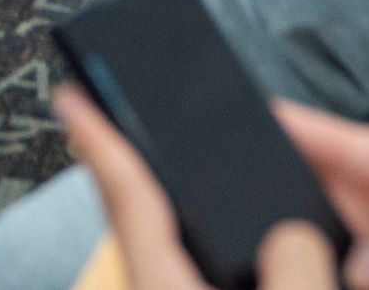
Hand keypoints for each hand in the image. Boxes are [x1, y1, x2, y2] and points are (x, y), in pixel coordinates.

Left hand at [56, 89, 341, 289]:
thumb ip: (297, 274)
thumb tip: (292, 234)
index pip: (129, 202)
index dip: (101, 143)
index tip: (71, 97)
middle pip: (135, 223)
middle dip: (125, 170)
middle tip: (120, 119)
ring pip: (164, 254)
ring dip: (165, 214)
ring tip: (174, 174)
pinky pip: (192, 274)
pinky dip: (200, 248)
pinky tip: (229, 247)